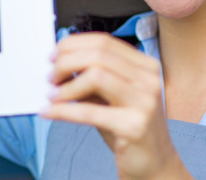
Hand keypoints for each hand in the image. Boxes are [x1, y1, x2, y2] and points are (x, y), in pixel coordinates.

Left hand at [42, 33, 191, 179]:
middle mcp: (148, 79)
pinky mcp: (134, 126)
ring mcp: (145, 102)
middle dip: (66, 62)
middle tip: (51, 76)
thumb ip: (93, 77)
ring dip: (66, 85)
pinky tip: (50, 111)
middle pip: (98, 54)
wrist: (155, 164)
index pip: (104, 41)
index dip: (74, 44)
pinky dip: (64, 110)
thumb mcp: (112, 96)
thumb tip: (61, 61)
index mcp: (145, 66)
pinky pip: (90, 111)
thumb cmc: (129, 127)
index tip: (54, 54)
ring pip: (95, 75)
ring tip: (52, 95)